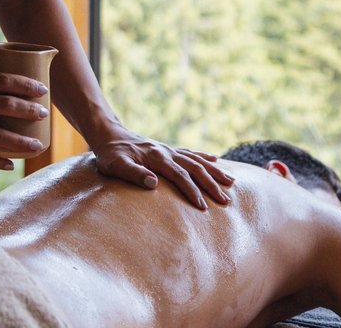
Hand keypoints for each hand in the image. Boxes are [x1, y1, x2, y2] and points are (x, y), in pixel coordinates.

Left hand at [91, 131, 234, 209]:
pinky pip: (191, 152)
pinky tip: (215, 159)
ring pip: (198, 160)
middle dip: (212, 184)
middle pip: (195, 168)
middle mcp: (167, 152)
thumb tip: (153, 183)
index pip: (180, 176)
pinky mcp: (167, 149)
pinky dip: (204, 156)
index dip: (192, 191)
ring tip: (231, 182)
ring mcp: (169, 149)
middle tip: (226, 201)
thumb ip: (133, 174)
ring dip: (215, 171)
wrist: (108, 134)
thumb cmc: (110, 154)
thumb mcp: (115, 165)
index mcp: (157, 157)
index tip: (203, 206)